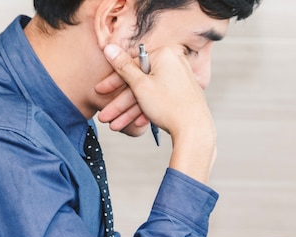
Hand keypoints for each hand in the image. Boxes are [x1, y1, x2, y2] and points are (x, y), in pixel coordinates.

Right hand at [101, 44, 215, 182]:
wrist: (195, 130)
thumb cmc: (169, 106)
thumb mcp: (140, 85)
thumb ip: (123, 67)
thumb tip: (109, 47)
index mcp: (165, 54)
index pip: (132, 64)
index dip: (114, 81)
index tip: (100, 91)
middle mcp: (175, 62)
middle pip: (139, 82)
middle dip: (120, 102)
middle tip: (105, 114)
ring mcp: (180, 78)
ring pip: (148, 93)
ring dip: (130, 111)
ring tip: (116, 125)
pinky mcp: (184, 93)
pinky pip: (161, 99)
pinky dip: (148, 110)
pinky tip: (136, 124)